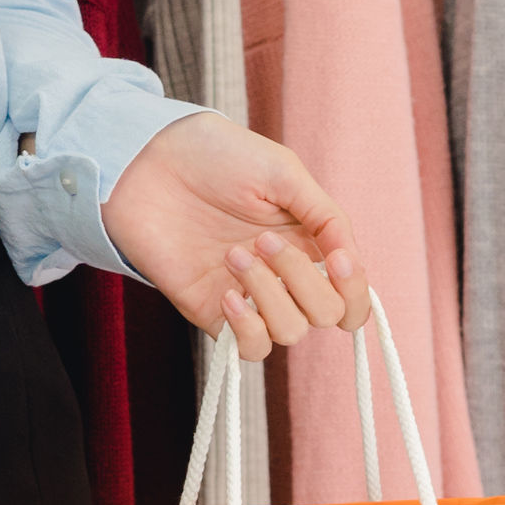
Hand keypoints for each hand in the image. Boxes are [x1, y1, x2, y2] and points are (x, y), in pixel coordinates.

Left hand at [102, 114, 376, 361]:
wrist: (149, 162)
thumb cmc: (215, 156)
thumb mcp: (283, 172)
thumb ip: (326, 217)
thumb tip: (350, 262)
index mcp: (309, 240)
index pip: (351, 292)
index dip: (354, 287)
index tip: (335, 260)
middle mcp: (284, 274)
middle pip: (326, 314)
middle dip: (302, 278)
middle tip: (263, 239)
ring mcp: (250, 296)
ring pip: (291, 333)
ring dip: (270, 295)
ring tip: (234, 255)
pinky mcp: (213, 312)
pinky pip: (250, 348)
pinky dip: (248, 327)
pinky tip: (228, 293)